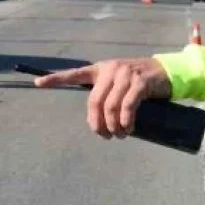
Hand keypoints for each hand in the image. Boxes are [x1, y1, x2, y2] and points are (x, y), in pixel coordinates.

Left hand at [34, 58, 170, 138]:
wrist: (166, 72)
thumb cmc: (140, 82)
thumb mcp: (120, 83)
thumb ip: (107, 94)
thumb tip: (98, 122)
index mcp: (101, 69)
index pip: (75, 73)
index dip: (56, 79)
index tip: (37, 83)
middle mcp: (111, 69)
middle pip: (95, 101)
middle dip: (97, 123)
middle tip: (104, 136)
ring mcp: (126, 74)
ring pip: (111, 106)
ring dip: (113, 126)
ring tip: (119, 135)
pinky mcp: (140, 82)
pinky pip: (128, 106)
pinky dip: (126, 121)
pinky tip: (128, 129)